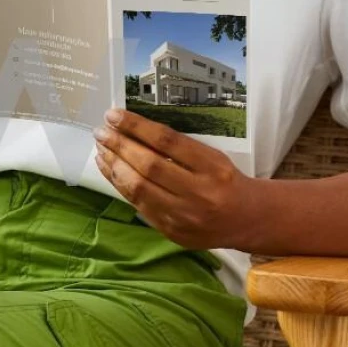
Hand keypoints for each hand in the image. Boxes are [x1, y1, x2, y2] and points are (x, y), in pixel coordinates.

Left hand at [92, 109, 256, 250]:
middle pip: (149, 166)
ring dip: (114, 165)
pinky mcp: (171, 231)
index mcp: (212, 167)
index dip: (136, 126)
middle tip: (100, 131)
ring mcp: (183, 216)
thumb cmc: (225, 180)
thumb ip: (177, 148)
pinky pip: (138, 205)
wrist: (247, 220)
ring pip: (138, 188)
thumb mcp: (211, 157)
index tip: (114, 115)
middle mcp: (199, 193)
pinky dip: (120, 185)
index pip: (167, 141)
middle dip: (119, 145)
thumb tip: (132, 129)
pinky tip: (109, 169)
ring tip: (101, 149)